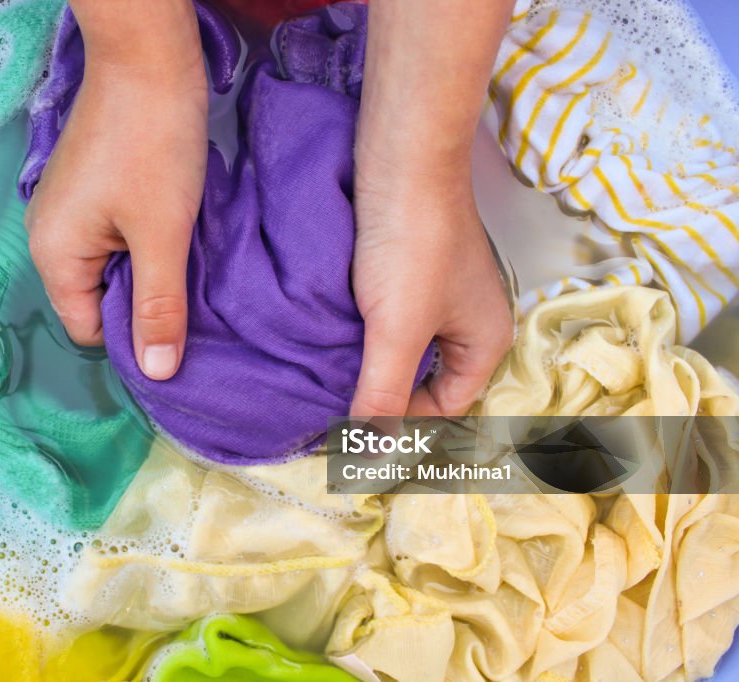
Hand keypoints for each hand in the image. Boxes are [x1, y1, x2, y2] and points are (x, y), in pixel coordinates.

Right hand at [25, 0, 206, 379]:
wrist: (147, 58)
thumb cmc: (152, 147)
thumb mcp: (162, 236)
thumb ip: (159, 307)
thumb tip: (158, 374)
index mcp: (52, 254)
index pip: (88, 328)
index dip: (133, 334)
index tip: (177, 326)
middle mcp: (48, 236)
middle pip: (97, 298)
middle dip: (142, 300)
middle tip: (190, 290)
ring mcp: (67, 209)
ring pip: (111, 267)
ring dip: (149, 268)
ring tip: (186, 257)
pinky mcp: (89, 189)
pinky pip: (114, 237)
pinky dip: (144, 241)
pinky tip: (174, 230)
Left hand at [350, 170, 512, 416]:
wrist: (403, 159)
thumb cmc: (412, 246)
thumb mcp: (397, 331)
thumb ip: (385, 393)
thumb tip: (370, 452)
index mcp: (486, 341)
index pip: (445, 406)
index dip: (403, 422)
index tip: (354, 430)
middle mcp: (472, 320)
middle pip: (429, 379)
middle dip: (387, 393)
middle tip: (338, 406)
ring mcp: (444, 291)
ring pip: (408, 347)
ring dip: (374, 361)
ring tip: (331, 375)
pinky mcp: (414, 267)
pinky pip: (394, 316)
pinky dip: (368, 331)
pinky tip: (335, 335)